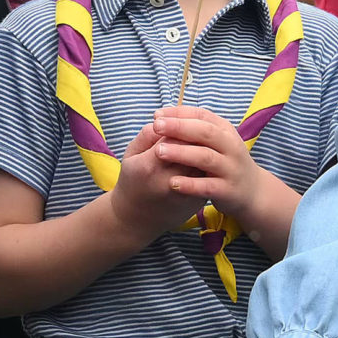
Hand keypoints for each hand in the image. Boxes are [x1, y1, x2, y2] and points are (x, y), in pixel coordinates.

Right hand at [104, 122, 201, 239]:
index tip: (175, 122)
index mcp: (149, 166)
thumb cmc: (132, 181)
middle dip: (194, 135)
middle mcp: (168, 181)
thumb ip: (147, 134)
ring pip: (204, 161)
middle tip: (190, 130)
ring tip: (197, 143)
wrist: (136, 219)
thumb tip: (167, 118)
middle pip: (193, 148)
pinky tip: (200, 160)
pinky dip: (207, 165)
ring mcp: (185, 194)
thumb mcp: (130, 155)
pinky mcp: (196, 202)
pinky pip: (207, 176)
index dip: (178, 125)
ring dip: (204, 148)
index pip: (173, 136)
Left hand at [150, 104, 262, 208]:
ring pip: (206, 157)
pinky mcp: (228, 190)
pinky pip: (208, 186)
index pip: (202, 115)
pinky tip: (172, 183)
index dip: (179, 113)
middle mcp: (231, 146)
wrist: (252, 192)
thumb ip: (193, 129)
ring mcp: (231, 169)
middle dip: (179, 128)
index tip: (157, 115)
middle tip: (155, 126)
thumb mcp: (216, 142)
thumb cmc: (225, 162)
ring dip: (181, 153)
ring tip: (158, 151)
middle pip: (205, 132)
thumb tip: (162, 117)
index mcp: (225, 131)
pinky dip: (190, 184)